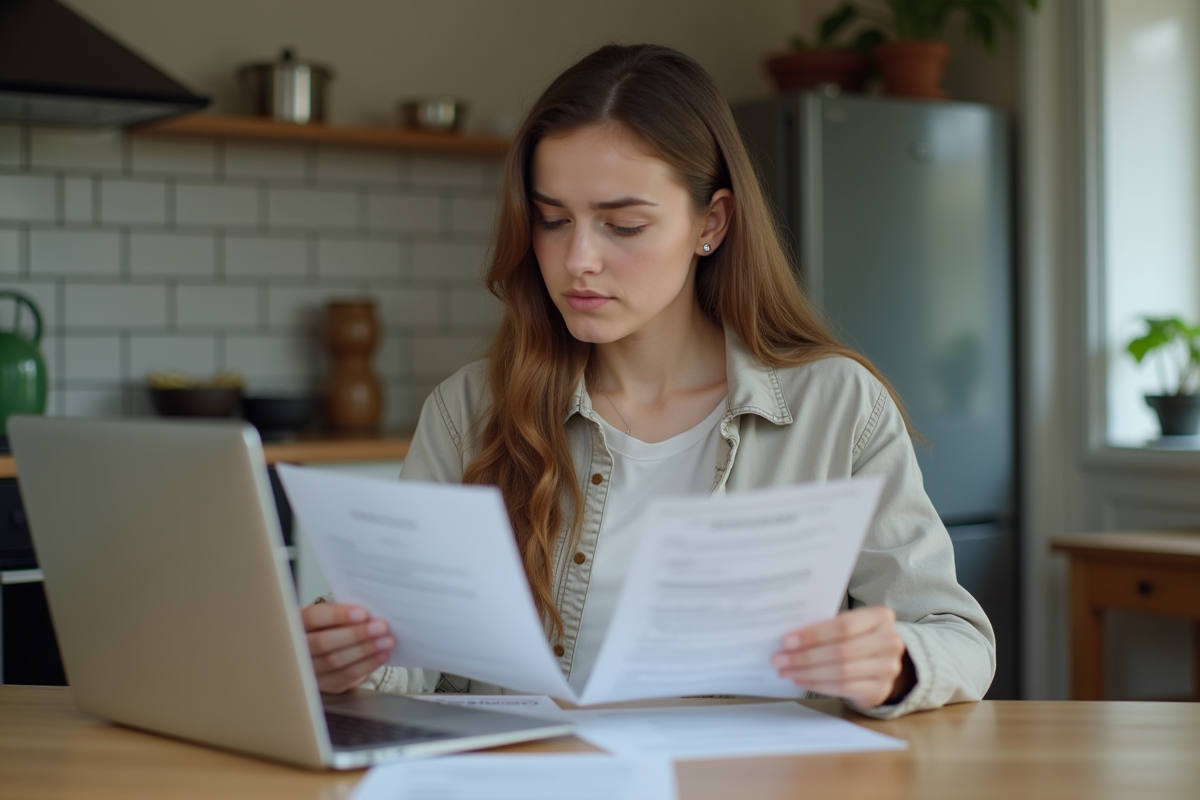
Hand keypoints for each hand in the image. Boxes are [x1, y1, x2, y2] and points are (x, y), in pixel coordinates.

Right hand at [301, 602, 394, 693]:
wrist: (329, 649)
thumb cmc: (333, 626)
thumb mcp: (333, 615)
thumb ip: (345, 612)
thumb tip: (372, 612)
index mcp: (298, 622)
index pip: (313, 617)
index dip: (337, 616)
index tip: (363, 613)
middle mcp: (298, 648)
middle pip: (324, 642)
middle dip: (356, 635)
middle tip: (381, 627)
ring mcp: (309, 669)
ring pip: (336, 661)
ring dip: (366, 650)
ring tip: (387, 640)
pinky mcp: (325, 684)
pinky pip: (347, 676)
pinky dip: (368, 664)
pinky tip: (383, 655)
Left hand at [771, 606, 912, 708]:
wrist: (882, 661)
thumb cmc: (857, 636)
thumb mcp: (850, 624)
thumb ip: (827, 626)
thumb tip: (789, 636)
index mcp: (881, 617)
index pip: (844, 625)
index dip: (814, 634)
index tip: (787, 640)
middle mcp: (890, 642)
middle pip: (841, 651)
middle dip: (805, 656)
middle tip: (779, 659)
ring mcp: (888, 668)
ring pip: (841, 672)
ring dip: (807, 672)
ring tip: (786, 671)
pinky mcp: (880, 690)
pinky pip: (843, 688)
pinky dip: (818, 685)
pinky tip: (801, 680)